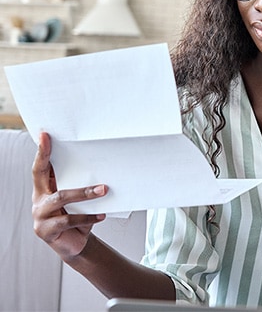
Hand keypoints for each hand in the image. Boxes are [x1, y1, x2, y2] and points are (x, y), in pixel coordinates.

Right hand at [32, 132, 107, 260]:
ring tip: (104, 189)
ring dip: (85, 193)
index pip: (40, 167)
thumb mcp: (78, 199)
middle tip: (69, 147)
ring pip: (61, 197)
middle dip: (51, 159)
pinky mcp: (46, 231)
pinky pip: (68, 220)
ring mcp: (39, 216)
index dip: (41, 151)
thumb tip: (101, 165)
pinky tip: (101, 214)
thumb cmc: (78, 216)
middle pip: (42, 175)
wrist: (76, 244)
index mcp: (44, 188)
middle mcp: (39, 200)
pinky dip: (87, 217)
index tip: (45, 135)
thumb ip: (79, 184)